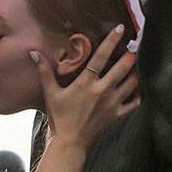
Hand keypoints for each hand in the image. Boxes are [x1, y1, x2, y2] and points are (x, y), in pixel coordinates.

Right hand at [31, 24, 139, 150]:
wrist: (70, 142)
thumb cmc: (59, 116)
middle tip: (135, 45)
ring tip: (136, 63)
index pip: (101, 57)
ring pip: (131, 83)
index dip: (111, 41)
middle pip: (123, 67)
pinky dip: (137, 94)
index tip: (120, 28)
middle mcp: (102, 90)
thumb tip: (33, 52)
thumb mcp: (50, 93)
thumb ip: (44, 71)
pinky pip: (134, 102)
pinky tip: (137, 88)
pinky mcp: (117, 114)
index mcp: (86, 82)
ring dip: (135, 72)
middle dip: (130, 54)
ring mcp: (112, 103)